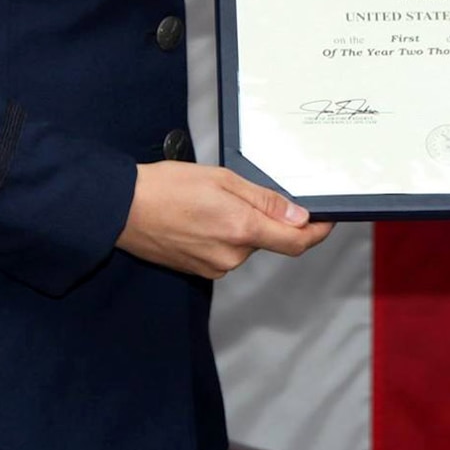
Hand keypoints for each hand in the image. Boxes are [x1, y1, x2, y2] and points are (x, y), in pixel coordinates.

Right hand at [117, 161, 332, 277]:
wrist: (122, 209)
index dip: (317, 232)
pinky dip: (222, 234)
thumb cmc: (166, 188)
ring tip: (209, 201)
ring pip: (245, 245)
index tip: (327, 220)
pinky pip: (225, 251)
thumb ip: (265, 201)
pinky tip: (199, 217)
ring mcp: (215, 266)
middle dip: (263, 217)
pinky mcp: (200, 270)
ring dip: (240, 225)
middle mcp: (232, 256)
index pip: (296, 242)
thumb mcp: (223, 180)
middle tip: (237, 191)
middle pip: (268, 240)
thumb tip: (299, 216)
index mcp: (242, 230)